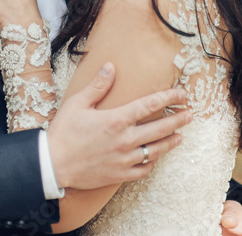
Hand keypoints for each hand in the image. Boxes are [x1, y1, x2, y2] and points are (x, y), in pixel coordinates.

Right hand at [47, 62, 191, 189]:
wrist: (52, 164)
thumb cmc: (63, 132)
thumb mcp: (77, 103)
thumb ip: (97, 86)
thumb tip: (111, 66)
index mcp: (116, 119)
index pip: (150, 105)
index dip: (169, 98)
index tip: (182, 94)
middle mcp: (124, 139)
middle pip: (160, 128)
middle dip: (178, 120)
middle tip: (189, 114)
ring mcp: (123, 159)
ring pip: (155, 150)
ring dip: (170, 142)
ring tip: (180, 136)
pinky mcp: (119, 174)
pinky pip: (143, 169)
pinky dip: (152, 162)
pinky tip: (156, 157)